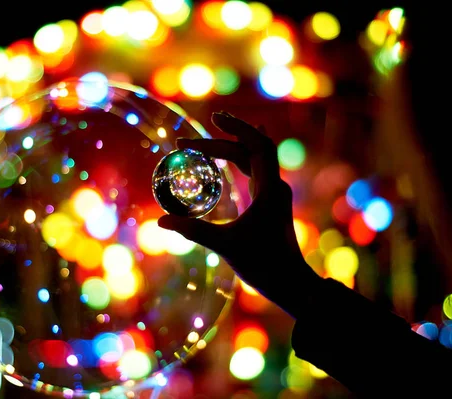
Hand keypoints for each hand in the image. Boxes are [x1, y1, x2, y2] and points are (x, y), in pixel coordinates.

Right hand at [158, 111, 321, 318]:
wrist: (291, 283)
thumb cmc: (263, 265)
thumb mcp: (226, 246)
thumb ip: (194, 231)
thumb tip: (161, 221)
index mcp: (269, 190)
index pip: (257, 146)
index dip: (237, 128)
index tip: (213, 118)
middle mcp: (274, 187)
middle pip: (253, 149)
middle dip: (226, 136)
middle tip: (195, 135)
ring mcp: (273, 195)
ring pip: (255, 159)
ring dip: (233, 147)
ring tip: (209, 135)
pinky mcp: (269, 204)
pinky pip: (255, 172)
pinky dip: (241, 159)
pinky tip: (233, 156)